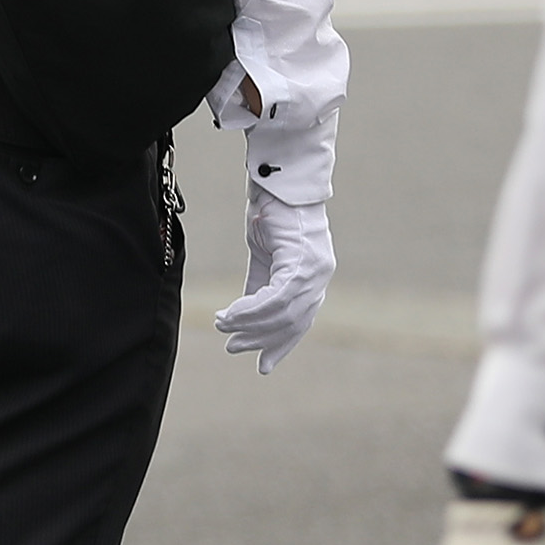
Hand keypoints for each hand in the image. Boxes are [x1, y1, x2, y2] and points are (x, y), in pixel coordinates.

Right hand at [214, 183, 332, 370]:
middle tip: (233, 348)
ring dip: (249, 324)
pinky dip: (250, 309)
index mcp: (314, 276)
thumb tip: (247, 313)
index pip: (301, 322)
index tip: (262, 366)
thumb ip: (260, 283)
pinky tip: (230, 313)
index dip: (281, 345)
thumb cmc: (270, 209)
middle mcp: (320, 277)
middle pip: (292, 323)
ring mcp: (315, 271)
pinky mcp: (302, 262)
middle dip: (261, 339)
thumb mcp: (264, 254)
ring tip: (224, 327)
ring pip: (282, 313)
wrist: (277, 178)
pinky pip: (274, 297)